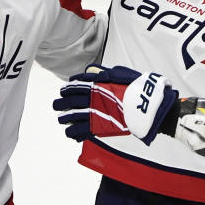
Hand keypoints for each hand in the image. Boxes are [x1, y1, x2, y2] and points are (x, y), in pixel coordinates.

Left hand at [52, 65, 178, 144]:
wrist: (148, 106)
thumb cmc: (137, 88)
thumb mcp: (120, 74)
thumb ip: (103, 74)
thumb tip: (90, 71)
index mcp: (97, 86)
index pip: (76, 86)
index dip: (68, 89)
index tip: (63, 91)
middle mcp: (93, 99)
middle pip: (71, 101)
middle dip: (61, 103)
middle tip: (56, 105)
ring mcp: (96, 114)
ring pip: (73, 117)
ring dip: (64, 118)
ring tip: (60, 119)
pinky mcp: (101, 127)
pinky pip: (82, 131)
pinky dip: (74, 133)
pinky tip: (70, 133)